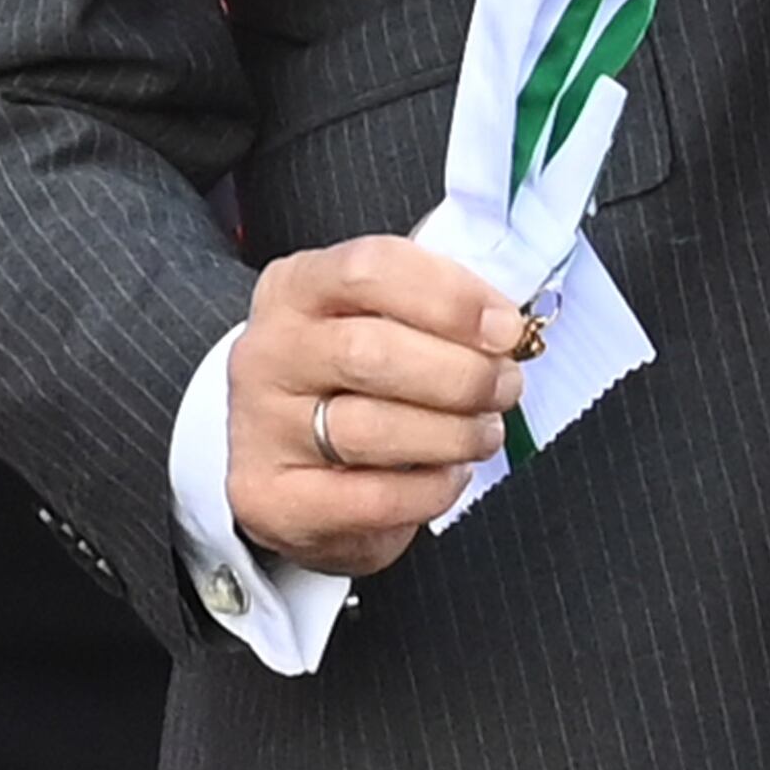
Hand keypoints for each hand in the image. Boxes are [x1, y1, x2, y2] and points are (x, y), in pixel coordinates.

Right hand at [223, 238, 530, 574]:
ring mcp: (263, 428)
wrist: (279, 455)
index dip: (451, 298)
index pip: (372, 270)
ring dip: (452, 434)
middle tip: (505, 387)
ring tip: (484, 433)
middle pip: (371, 352)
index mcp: (297, 288)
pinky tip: (449, 476)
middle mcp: (269, 352)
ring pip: (371, 430)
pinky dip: (429, 490)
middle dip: (460, 375)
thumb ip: (431, 309)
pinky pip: (371, 498)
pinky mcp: (273, 499)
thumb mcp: (374, 318)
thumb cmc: (346, 376)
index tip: (506, 328)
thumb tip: (503, 328)